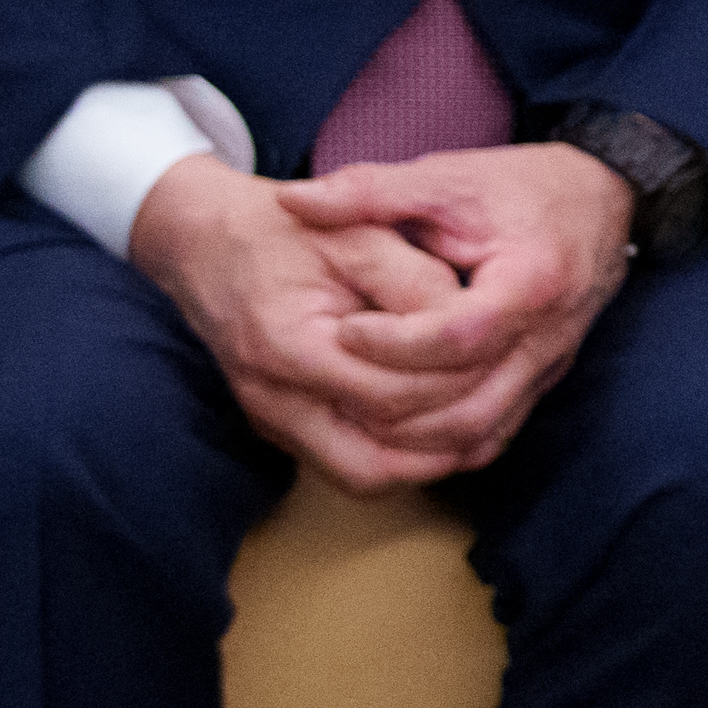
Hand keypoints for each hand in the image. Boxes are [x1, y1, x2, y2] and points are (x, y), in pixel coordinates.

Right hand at [125, 153, 527, 486]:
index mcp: (289, 345)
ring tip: (483, 425)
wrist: (206, 239)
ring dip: (424, 460)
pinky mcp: (280, 425)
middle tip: (501, 407)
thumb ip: (416, 283)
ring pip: (363, 477)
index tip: (497, 359)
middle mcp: (271, 398)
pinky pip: (347, 463)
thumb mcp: (359, 235)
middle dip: (444, 442)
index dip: (453, 384)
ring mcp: (271, 420)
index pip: (391, 397)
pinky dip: (397, 453)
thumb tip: (472, 331)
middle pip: (374, 464)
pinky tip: (441, 422)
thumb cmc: (286, 230)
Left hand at [271, 139, 638, 477]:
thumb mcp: (446, 177)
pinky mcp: (544, 380)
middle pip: (470, 403)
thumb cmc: (521, 187)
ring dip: (415, 436)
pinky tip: (400, 429)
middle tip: (336, 383)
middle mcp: (549, 336)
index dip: (394, 343)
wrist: (601, 199)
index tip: (343, 328)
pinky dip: (444, 441)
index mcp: (531, 281)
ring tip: (356, 412)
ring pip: (482, 432)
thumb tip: (291, 199)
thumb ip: (369, 190)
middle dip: (395, 404)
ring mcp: (551, 365)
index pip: (460, 336)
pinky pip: (495, 433)